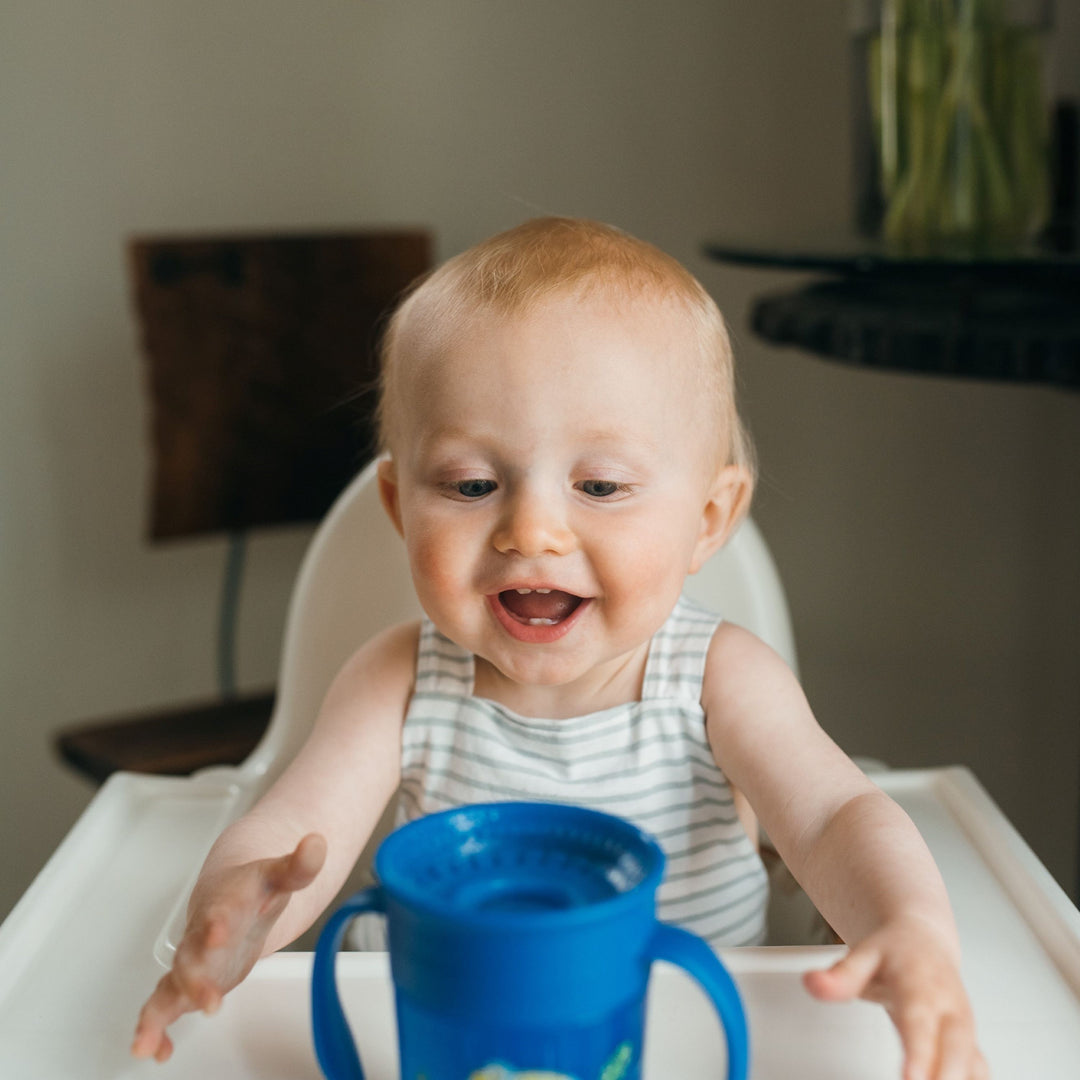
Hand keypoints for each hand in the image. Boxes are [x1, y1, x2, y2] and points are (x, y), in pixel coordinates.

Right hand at [131, 833, 325, 1062]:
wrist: (228, 894)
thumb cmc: (253, 888)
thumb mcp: (280, 875)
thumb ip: (298, 865)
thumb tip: (317, 843)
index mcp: (224, 905)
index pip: (220, 912)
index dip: (218, 922)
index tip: (219, 931)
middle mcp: (200, 935)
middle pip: (191, 957)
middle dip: (195, 980)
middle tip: (209, 1002)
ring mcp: (192, 961)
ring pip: (169, 986)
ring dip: (157, 1015)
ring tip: (145, 1043)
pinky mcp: (188, 983)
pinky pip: (165, 1006)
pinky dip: (157, 1029)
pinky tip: (155, 1051)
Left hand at [803, 916, 988, 1079]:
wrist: (923, 941)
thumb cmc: (894, 951)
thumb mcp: (863, 954)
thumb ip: (841, 975)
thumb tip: (813, 984)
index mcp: (922, 987)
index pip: (920, 1024)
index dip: (918, 1054)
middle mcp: (950, 1010)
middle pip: (956, 1052)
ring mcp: (964, 1031)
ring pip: (972, 1067)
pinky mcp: (969, 1047)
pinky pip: (977, 1074)